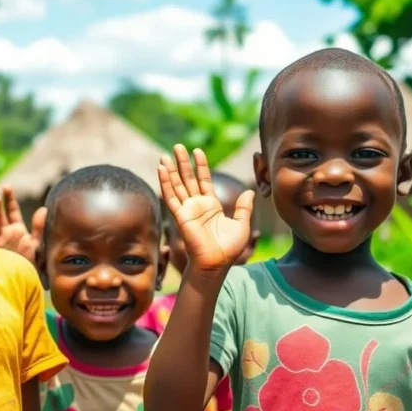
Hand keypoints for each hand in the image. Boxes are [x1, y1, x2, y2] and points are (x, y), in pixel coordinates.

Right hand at [0, 185, 44, 262]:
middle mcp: (7, 232)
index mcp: (17, 229)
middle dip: (1, 201)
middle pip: (3, 213)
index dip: (10, 199)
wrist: (25, 278)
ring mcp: (1, 239)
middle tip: (3, 188)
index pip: (12, 210)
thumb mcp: (37, 242)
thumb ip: (39, 226)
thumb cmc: (31, 261)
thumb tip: (44, 208)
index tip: (7, 187)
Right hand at [158, 145, 254, 272]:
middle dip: (183, 162)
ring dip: (171, 169)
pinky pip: (171, 196)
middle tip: (177, 146)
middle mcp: (197, 205)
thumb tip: (250, 191)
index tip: (197, 151)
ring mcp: (187, 209)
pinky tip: (161, 169)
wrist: (217, 263)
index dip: (201, 166)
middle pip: (188, 179)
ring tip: (166, 154)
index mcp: (211, 205)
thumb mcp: (242, 224)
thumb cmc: (229, 249)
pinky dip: (166, 182)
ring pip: (177, 185)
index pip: (204, 180)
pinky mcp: (181, 216)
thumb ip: (244, 207)